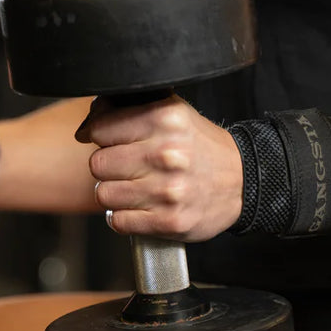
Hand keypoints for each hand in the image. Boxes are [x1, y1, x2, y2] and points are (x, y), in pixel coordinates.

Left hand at [78, 94, 243, 240]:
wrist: (243, 182)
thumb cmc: (198, 147)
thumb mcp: (170, 112)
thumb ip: (127, 109)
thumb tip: (86, 125)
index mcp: (165, 119)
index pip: (99, 128)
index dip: (98, 135)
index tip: (106, 141)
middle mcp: (167, 154)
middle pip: (97, 163)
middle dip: (107, 166)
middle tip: (126, 167)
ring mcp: (168, 191)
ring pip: (103, 194)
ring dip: (113, 194)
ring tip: (134, 188)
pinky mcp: (168, 221)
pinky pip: (117, 221)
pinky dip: (123, 217)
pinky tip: (140, 207)